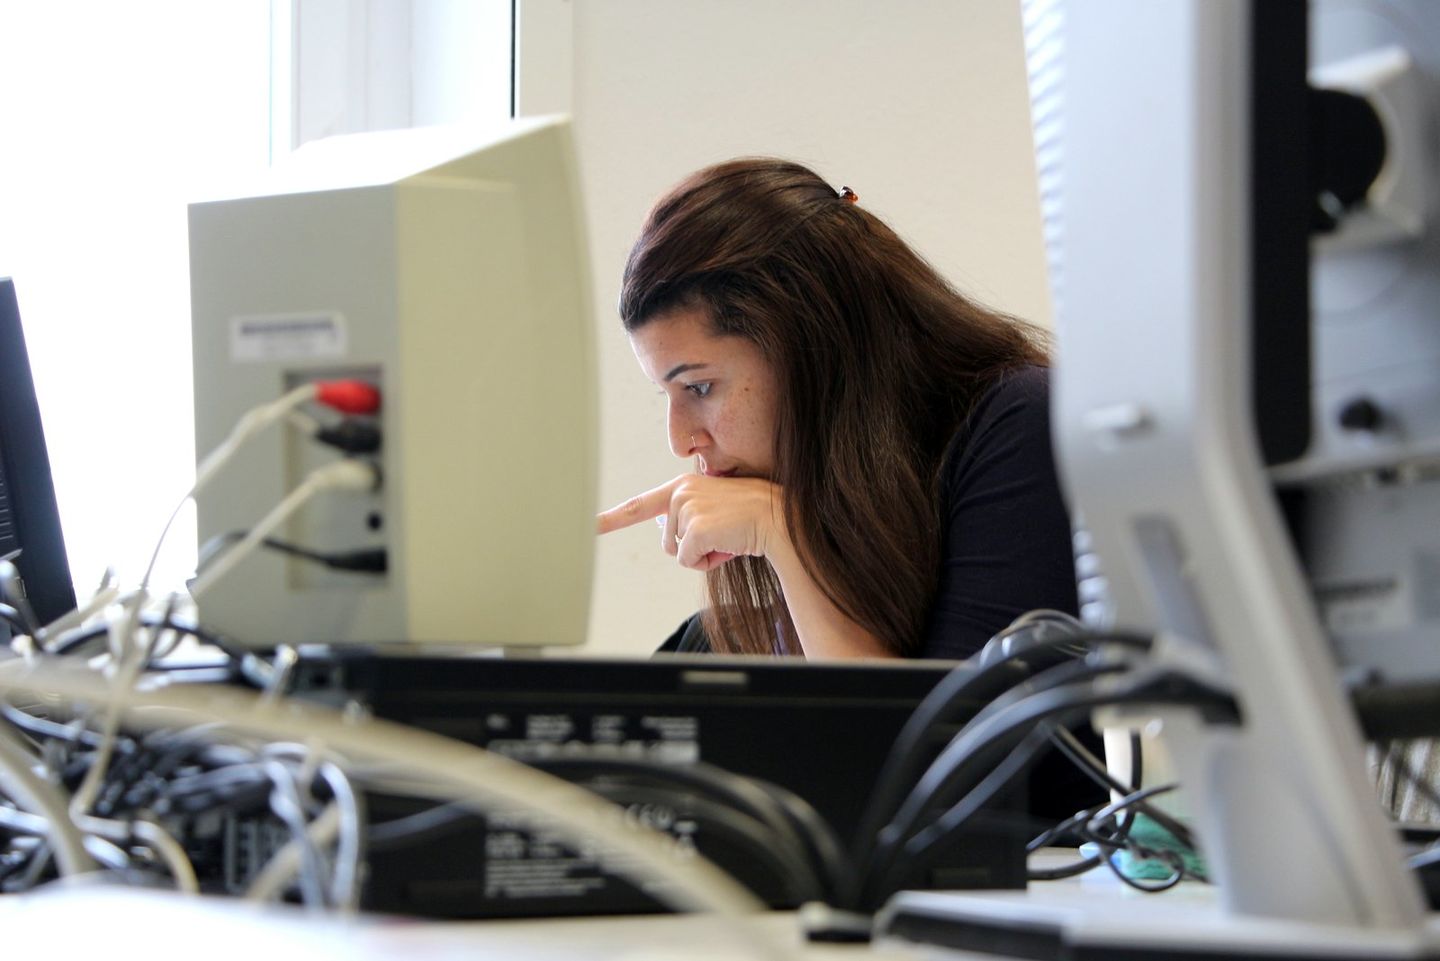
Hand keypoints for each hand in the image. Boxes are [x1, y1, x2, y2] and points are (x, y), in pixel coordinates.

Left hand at [596, 474, 785, 570]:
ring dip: (702, 554)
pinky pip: (688, 561)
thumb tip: (671, 541)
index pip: (640, 504)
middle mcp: (680, 492)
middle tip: (722, 533)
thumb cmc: (750, 518)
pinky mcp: (695, 528)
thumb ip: (690, 518)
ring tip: (727, 536)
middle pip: (667, 541)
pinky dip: (708, 562)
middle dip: (692, 547)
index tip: (588, 524)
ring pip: (677, 552)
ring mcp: (686, 508)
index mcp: (682, 485)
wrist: (777, 517)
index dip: (611, 518)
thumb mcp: (716, 510)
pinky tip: (728, 544)